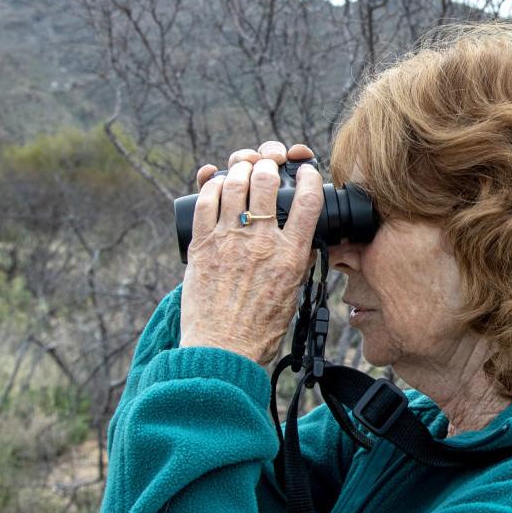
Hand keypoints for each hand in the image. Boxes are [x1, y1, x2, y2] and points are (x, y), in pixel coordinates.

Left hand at [179, 140, 323, 366]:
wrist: (223, 350)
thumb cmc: (259, 329)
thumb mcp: (292, 293)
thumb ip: (296, 261)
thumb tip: (302, 239)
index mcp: (290, 256)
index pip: (308, 201)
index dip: (309, 177)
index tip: (306, 171)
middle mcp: (261, 242)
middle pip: (266, 181)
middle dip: (268, 163)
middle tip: (268, 162)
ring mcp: (228, 240)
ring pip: (234, 183)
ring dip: (240, 168)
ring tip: (243, 169)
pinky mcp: (201, 245)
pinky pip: (206, 201)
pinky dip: (212, 184)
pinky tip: (217, 182)